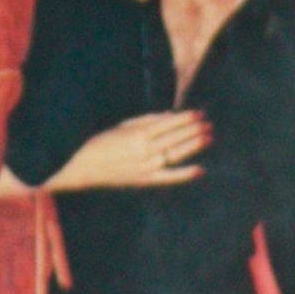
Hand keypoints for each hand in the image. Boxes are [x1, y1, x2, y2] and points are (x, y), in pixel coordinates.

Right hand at [55, 111, 208, 194]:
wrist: (84, 167)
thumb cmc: (102, 143)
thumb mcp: (122, 126)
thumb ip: (146, 120)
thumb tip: (168, 115)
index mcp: (137, 133)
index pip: (168, 124)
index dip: (185, 118)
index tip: (199, 113)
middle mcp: (144, 149)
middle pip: (175, 137)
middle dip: (193, 130)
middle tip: (209, 124)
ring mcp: (146, 166)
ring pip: (175, 154)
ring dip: (193, 145)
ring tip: (209, 137)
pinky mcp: (145, 180)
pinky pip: (169, 177)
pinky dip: (185, 174)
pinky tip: (201, 169)